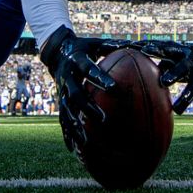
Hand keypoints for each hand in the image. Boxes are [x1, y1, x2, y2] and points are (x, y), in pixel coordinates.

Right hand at [38, 28, 132, 151]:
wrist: (56, 52)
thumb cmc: (83, 48)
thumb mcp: (95, 43)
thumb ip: (112, 46)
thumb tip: (137, 46)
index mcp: (77, 62)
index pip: (89, 70)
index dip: (100, 78)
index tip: (114, 88)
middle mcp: (67, 78)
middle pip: (76, 95)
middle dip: (88, 108)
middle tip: (104, 119)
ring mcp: (61, 91)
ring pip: (67, 111)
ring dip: (76, 126)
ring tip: (86, 141)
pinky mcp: (59, 101)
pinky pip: (62, 120)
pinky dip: (67, 134)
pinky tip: (73, 149)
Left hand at [130, 39, 192, 113]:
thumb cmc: (181, 61)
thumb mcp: (169, 59)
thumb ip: (154, 65)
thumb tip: (132, 73)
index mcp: (170, 49)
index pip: (155, 45)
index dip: (148, 46)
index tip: (137, 47)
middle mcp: (180, 54)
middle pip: (167, 50)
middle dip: (157, 50)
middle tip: (144, 51)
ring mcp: (191, 64)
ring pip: (182, 69)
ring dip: (174, 74)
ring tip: (165, 82)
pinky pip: (192, 89)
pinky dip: (184, 99)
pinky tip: (178, 110)